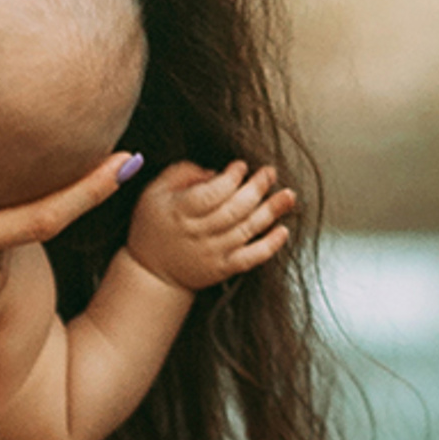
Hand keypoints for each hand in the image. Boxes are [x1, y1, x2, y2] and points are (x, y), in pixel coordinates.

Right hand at [125, 160, 294, 291]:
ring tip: (287, 196)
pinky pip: (252, 258)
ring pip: (247, 230)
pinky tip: (283, 230)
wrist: (151, 273)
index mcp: (179, 211)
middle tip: (269, 173)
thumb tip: (215, 172)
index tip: (241, 166)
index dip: (231, 178)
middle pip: (234, 209)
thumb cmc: (153, 227)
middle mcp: (198, 233)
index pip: (211, 193)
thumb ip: (181, 173)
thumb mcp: (154, 192)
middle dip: (257, 188)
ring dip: (271, 211)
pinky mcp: (224, 268)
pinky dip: (270, 245)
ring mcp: (213, 253)